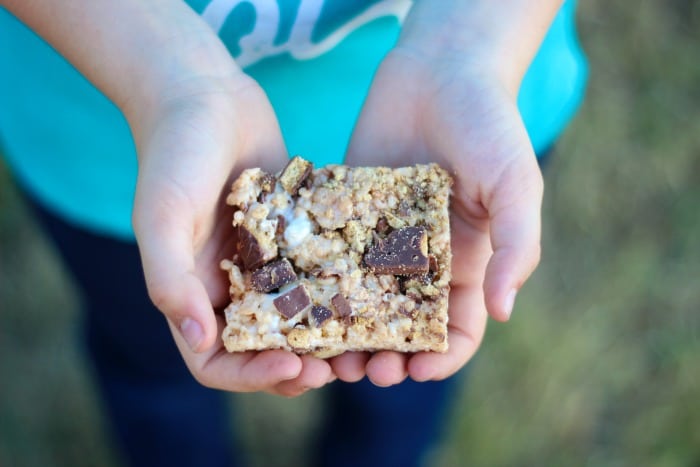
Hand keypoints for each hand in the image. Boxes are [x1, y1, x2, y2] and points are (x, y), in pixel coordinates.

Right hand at [131, 74, 334, 396]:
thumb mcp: (162, 216)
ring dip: (324, 334)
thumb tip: (199, 342)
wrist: (204, 95)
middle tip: (335, 365)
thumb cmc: (173, 153)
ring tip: (359, 339)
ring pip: (297, 316)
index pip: (216, 361)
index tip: (293, 366)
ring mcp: (265, 263)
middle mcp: (229, 287)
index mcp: (192, 293)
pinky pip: (317, 272)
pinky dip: (339, 287)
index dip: (252, 376)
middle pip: (263, 348)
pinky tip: (371, 289)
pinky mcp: (293, 236)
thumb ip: (170, 280)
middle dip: (297, 364)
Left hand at [330, 47, 542, 385]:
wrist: (440, 70)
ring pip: (359, 303)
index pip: (456, 329)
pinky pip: (329, 256)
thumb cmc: (489, 126)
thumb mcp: (515, 185)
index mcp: (465, 264)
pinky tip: (298, 300)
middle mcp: (420, 261)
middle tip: (363, 369)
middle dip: (385, 355)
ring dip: (344, 332)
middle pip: (401, 327)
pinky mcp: (347, 214)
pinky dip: (316, 284)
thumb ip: (515, 247)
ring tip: (325, 350)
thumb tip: (503, 312)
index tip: (416, 373)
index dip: (439, 359)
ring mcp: (380, 240)